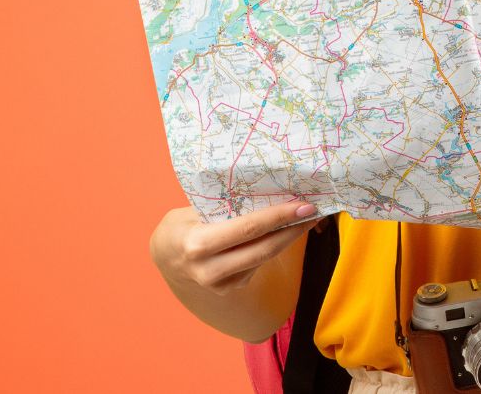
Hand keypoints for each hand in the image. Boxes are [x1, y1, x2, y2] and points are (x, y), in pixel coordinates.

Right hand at [149, 201, 317, 295]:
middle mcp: (209, 270)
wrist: (165, 257)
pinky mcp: (230, 289)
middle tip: (314, 212)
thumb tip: (268, 191)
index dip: (278, 217)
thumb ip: (224, 209)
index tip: (303, 205)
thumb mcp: (192, 212)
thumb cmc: (182, 225)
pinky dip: (274, 247)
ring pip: (264, 259)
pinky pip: (257, 265)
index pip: (247, 229)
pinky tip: (286, 232)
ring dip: (289, 239)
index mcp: (198, 245)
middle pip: (263, 249)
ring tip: (307, 219)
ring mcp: (220, 284)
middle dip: (293, 230)